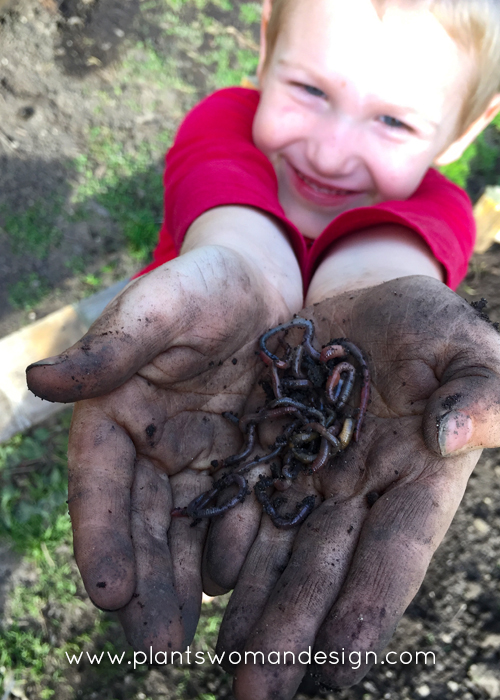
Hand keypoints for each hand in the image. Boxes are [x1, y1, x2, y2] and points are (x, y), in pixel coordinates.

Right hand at [25, 244, 295, 652]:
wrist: (264, 287)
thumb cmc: (205, 286)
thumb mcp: (162, 306)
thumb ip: (113, 347)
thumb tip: (38, 378)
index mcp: (118, 413)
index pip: (100, 483)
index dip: (100, 536)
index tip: (107, 592)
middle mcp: (154, 448)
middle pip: (144, 523)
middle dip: (146, 583)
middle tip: (154, 647)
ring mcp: (202, 460)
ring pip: (189, 531)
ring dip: (188, 586)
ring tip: (194, 642)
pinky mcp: (247, 463)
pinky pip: (241, 515)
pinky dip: (240, 554)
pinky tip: (246, 593)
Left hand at [201, 276, 499, 699]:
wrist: (367, 308)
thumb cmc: (434, 329)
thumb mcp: (470, 350)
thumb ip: (481, 394)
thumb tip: (454, 435)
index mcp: (417, 479)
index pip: (395, 554)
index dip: (368, 609)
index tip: (339, 670)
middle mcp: (360, 490)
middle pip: (325, 567)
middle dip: (293, 630)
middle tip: (258, 692)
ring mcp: (311, 472)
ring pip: (280, 546)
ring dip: (253, 600)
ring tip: (222, 654)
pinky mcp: (271, 446)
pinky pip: (248, 497)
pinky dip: (229, 539)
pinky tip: (202, 579)